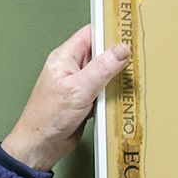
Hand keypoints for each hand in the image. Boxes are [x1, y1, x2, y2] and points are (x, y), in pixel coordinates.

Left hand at [1, 25, 131, 170]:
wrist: (41, 146)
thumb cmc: (47, 117)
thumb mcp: (79, 89)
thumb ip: (101, 68)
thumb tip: (120, 50)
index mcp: (64, 58)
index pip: (90, 34)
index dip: (108, 31)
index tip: (127, 31)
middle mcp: (71, 68)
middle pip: (100, 53)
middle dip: (117, 55)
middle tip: (136, 55)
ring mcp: (78, 85)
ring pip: (104, 73)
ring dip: (116, 77)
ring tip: (131, 76)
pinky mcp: (85, 101)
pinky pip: (104, 91)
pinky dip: (113, 93)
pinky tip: (122, 96)